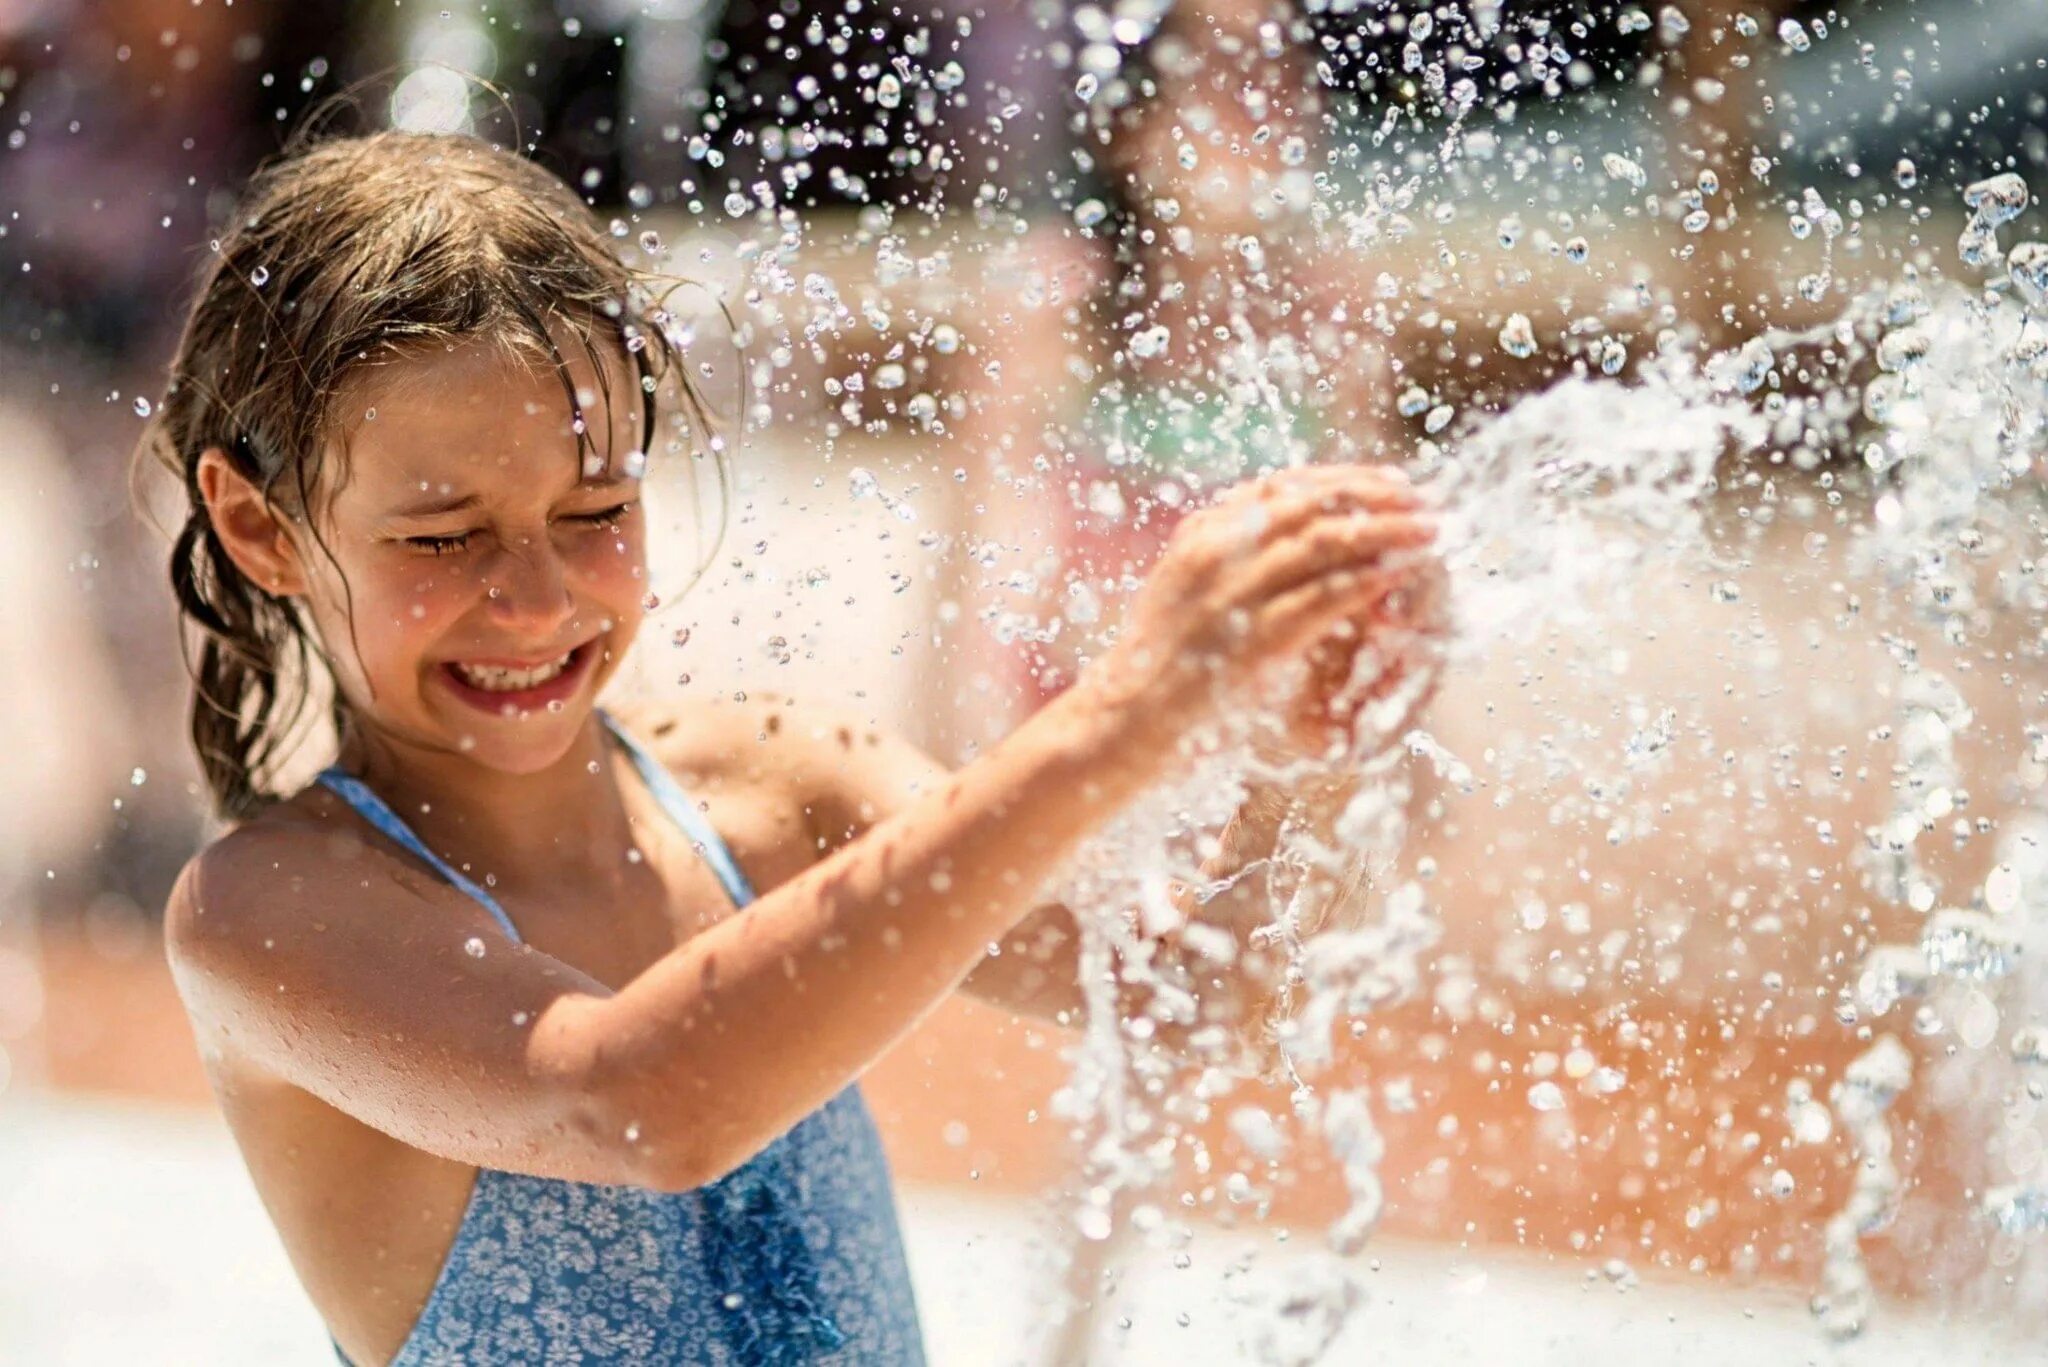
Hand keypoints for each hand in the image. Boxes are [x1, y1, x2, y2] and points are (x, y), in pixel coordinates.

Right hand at [1080, 465, 1437, 759]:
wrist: (1119, 724)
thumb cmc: (1156, 670)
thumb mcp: (1184, 598)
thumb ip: (1226, 565)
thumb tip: (1278, 548)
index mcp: (1200, 535)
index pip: (1282, 487)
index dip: (1343, 479)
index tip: (1387, 481)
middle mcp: (1215, 550)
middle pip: (1311, 502)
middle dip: (1375, 495)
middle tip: (1423, 500)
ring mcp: (1233, 592)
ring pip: (1326, 541)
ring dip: (1387, 531)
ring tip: (1429, 531)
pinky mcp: (1253, 639)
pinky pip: (1326, 596)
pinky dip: (1370, 580)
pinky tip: (1400, 576)